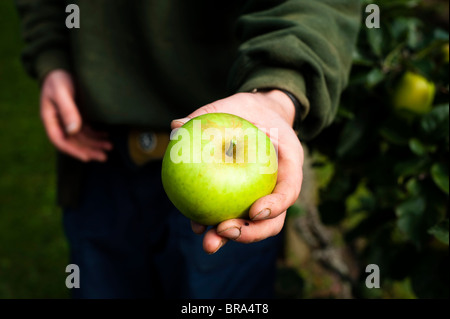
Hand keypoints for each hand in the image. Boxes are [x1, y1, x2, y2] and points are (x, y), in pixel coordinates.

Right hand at [40, 70, 112, 161]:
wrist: (62, 67)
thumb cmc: (58, 78)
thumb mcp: (61, 92)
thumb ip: (67, 110)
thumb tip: (73, 130)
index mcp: (50, 119)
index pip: (60, 141)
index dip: (73, 151)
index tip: (87, 158)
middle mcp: (59, 123)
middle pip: (74, 142)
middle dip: (89, 150)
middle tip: (104, 156)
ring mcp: (69, 120)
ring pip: (82, 138)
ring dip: (95, 143)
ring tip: (110, 147)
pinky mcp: (79, 116)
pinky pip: (87, 130)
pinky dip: (97, 134)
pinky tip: (107, 136)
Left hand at [171, 90, 303, 253]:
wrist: (255, 119)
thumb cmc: (246, 112)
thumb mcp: (233, 106)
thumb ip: (207, 114)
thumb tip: (175, 126)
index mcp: (288, 163)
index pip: (289, 189)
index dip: (276, 205)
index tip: (254, 211)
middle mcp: (279, 186)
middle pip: (273, 220)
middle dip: (251, 232)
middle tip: (224, 231)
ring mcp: (263, 197)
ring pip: (254, 226)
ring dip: (232, 237)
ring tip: (208, 242)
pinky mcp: (245, 200)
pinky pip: (234, 215)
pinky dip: (217, 223)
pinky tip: (196, 225)